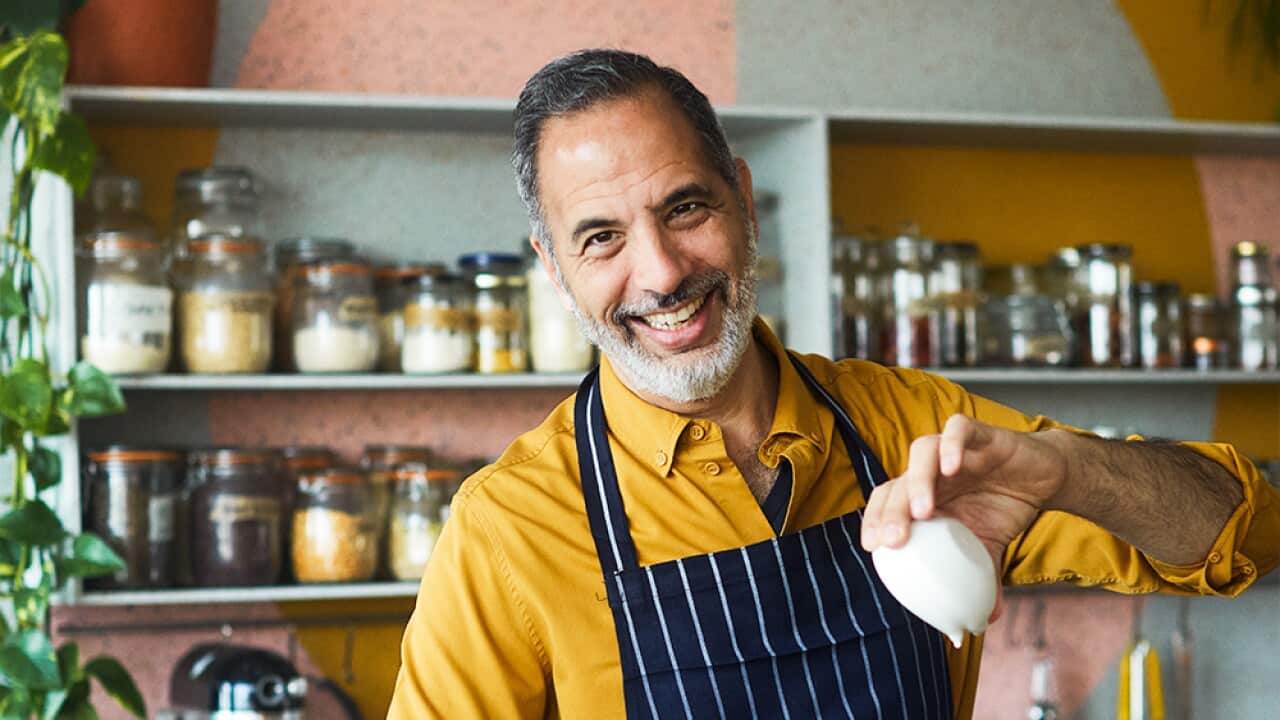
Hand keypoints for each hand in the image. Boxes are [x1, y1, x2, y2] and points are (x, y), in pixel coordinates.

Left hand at [860, 415, 1069, 619]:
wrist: (1044, 477)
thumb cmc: (1003, 508)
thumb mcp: (990, 547)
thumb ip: (982, 579)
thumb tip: (984, 621)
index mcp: (924, 496)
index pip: (886, 502)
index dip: (874, 520)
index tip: (873, 548)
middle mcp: (931, 471)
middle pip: (898, 482)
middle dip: (891, 511)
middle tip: (893, 540)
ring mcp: (952, 449)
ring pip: (921, 452)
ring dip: (918, 480)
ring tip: (924, 511)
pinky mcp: (980, 433)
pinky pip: (959, 429)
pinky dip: (952, 444)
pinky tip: (953, 467)